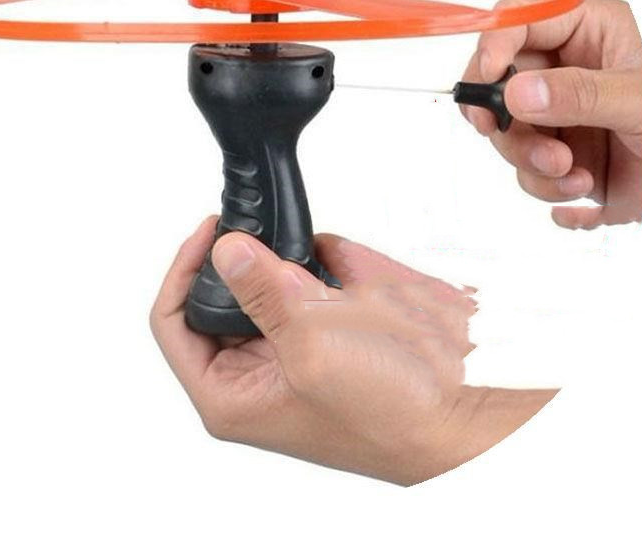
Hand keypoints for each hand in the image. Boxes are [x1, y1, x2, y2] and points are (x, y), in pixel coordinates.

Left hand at [151, 218, 554, 484]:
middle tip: (260, 233)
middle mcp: (258, 360)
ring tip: (311, 263)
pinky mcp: (330, 306)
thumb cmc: (392, 410)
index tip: (209, 231)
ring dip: (281, 254)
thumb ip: (263, 292)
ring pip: (261, 272)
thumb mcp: (313, 349)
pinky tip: (345, 271)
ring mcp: (295, 330)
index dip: (183, 271)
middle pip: (216, 291)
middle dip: (238, 260)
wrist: (466, 398)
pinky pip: (307, 261)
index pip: (175, 322)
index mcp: (232, 390)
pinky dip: (320, 252)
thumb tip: (227, 249)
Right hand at [461, 0, 641, 227]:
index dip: (494, 45)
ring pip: (507, 134)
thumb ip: (580, 94)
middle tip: (508, 136)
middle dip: (507, 121)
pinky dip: (547, 186)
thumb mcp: (641, 100)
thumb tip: (517, 92)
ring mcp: (558, 116)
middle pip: (499, 84)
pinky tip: (581, 186)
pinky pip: (526, 171)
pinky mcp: (558, 155)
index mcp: (588, 32)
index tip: (487, 81)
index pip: (520, 21)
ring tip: (571, 172)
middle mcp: (565, 71)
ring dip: (531, 161)